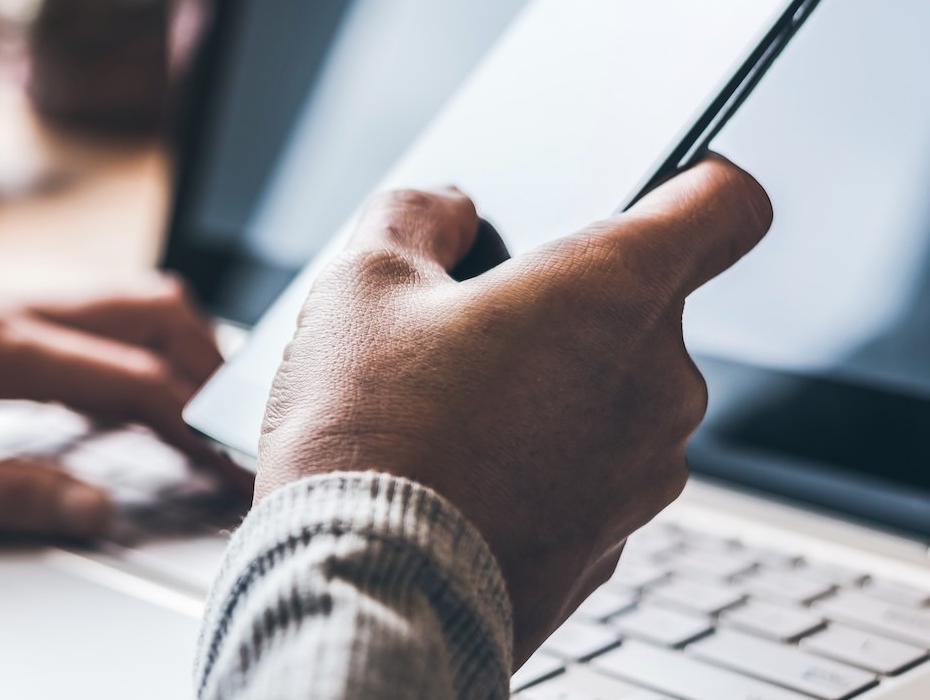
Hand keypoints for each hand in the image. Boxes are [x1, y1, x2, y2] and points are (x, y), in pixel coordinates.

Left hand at [0, 279, 231, 536]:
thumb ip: (3, 496)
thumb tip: (98, 510)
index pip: (138, 378)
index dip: (202, 428)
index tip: (242, 473)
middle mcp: (3, 302)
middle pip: (150, 312)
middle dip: (210, 371)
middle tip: (234, 440)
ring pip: (116, 299)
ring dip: (170, 349)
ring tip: (195, 418)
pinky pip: (76, 308)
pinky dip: (123, 342)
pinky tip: (114, 393)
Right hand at [258, 155, 772, 662]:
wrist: (365, 591)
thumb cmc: (367, 435)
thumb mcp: (360, 284)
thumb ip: (416, 216)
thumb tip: (446, 211)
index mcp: (614, 291)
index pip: (726, 204)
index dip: (689, 185)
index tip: (645, 198)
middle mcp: (658, 382)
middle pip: (645, 309)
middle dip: (566, 308)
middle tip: (468, 328)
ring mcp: (644, 473)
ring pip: (613, 398)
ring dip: (552, 391)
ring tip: (450, 413)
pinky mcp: (611, 544)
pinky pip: (589, 476)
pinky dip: (540, 466)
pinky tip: (460, 476)